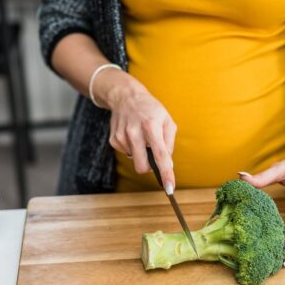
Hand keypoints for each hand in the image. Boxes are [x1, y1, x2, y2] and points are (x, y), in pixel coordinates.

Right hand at [94, 69, 177, 189]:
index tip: (169, 188)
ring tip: (141, 136)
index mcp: (151, 127)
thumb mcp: (167, 120)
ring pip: (135, 160)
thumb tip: (167, 164)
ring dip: (140, 153)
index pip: (160, 156)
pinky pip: (127, 154)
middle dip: (149, 168)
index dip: (166, 174)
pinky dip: (132, 148)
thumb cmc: (151, 109)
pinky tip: (132, 135)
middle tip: (152, 156)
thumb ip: (169, 143)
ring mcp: (122, 136)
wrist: (126, 96)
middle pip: (142, 166)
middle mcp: (134, 132)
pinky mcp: (114, 139)